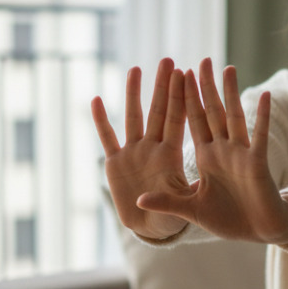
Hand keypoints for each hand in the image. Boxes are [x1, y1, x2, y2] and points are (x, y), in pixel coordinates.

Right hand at [92, 58, 191, 240]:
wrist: (150, 227)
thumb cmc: (172, 217)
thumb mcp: (182, 206)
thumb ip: (180, 197)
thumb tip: (191, 190)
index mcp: (171, 155)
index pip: (177, 121)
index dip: (180, 99)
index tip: (185, 74)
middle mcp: (152, 148)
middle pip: (158, 112)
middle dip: (162, 87)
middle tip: (167, 60)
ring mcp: (133, 153)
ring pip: (133, 118)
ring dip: (134, 95)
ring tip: (135, 70)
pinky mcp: (115, 163)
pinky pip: (107, 138)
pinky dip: (101, 121)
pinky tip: (96, 100)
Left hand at [137, 59, 287, 245]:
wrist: (257, 232)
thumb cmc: (228, 219)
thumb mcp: (190, 210)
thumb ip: (166, 202)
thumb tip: (138, 201)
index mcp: (207, 157)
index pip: (192, 122)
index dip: (185, 99)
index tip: (178, 75)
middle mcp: (222, 150)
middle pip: (211, 112)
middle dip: (205, 87)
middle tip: (201, 60)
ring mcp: (240, 154)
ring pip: (234, 117)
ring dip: (231, 93)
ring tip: (228, 68)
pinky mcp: (257, 163)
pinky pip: (259, 136)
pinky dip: (263, 117)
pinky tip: (266, 96)